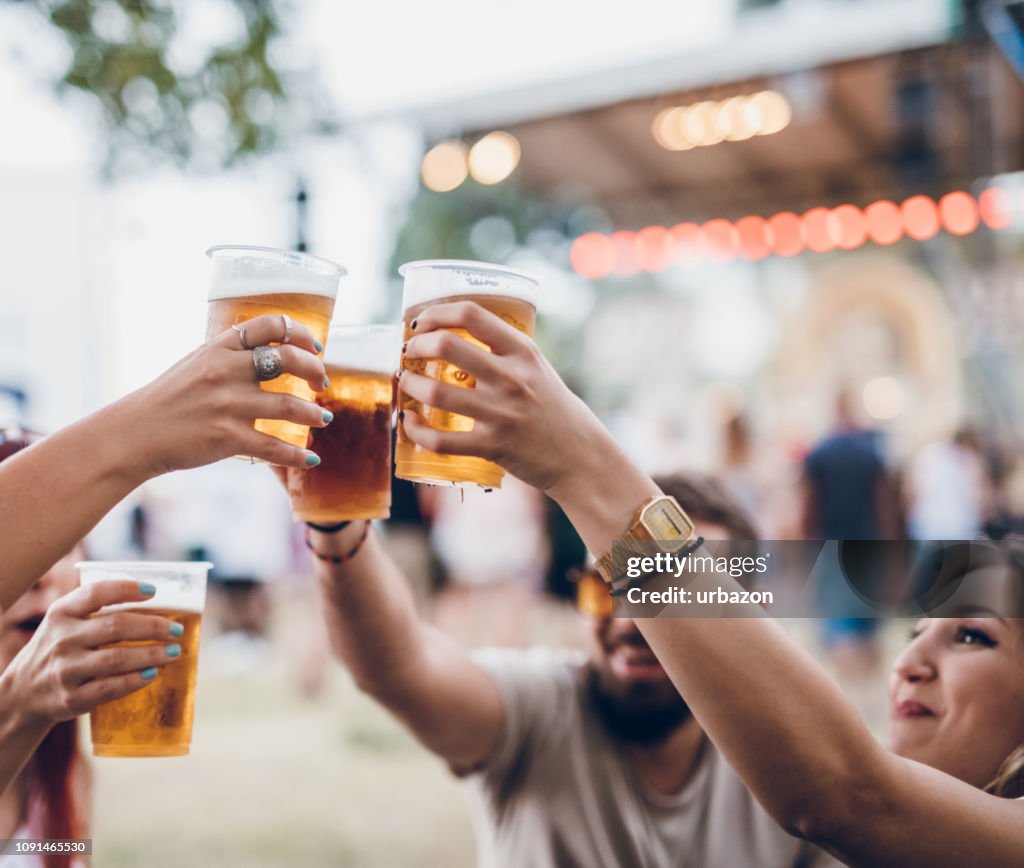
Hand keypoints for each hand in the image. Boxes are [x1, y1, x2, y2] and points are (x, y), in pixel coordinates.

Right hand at [2, 581, 182, 726]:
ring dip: (152, 654)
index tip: (154, 591)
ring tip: (173, 651)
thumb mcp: (65, 621)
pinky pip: (110, 688)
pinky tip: (153, 674)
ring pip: (117, 658)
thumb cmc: (59, 648)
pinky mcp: (71, 698)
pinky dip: (136, 680)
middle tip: (176, 630)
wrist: (23, 693)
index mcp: (62, 613)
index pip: (96, 593)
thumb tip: (155, 599)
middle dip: (153, 627)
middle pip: (117, 626)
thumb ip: (97, 609)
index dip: (127, 589)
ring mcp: (66, 670)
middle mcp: (62, 639)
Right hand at [119, 313, 329, 474]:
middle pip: (289, 359)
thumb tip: (271, 356)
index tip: (316, 347)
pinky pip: (275, 447)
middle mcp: (226, 370)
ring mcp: (228, 404)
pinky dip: (298, 455)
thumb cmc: (169, 399)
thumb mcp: (196, 363)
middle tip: (321, 383)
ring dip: (314, 414)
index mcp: (220, 347)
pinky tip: (311, 459)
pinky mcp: (228, 437)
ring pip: (290, 405)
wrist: (134, 434)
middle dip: (315, 371)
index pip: (270, 325)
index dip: (301, 334)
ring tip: (322, 419)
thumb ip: (230, 357)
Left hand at [397, 301, 603, 494]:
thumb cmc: (553, 408)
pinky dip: (416, 431)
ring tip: (407, 383)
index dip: (437, 312)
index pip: (472, 314)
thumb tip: (455, 335)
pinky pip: (441, 440)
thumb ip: (504, 351)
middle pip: (446, 346)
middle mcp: (511, 377)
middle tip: (409, 352)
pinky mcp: (492, 446)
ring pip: (436, 392)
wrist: (580, 455)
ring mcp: (501, 413)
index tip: (421, 322)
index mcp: (523, 351)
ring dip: (410, 385)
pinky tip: (410, 423)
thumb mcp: (536, 367)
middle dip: (416, 346)